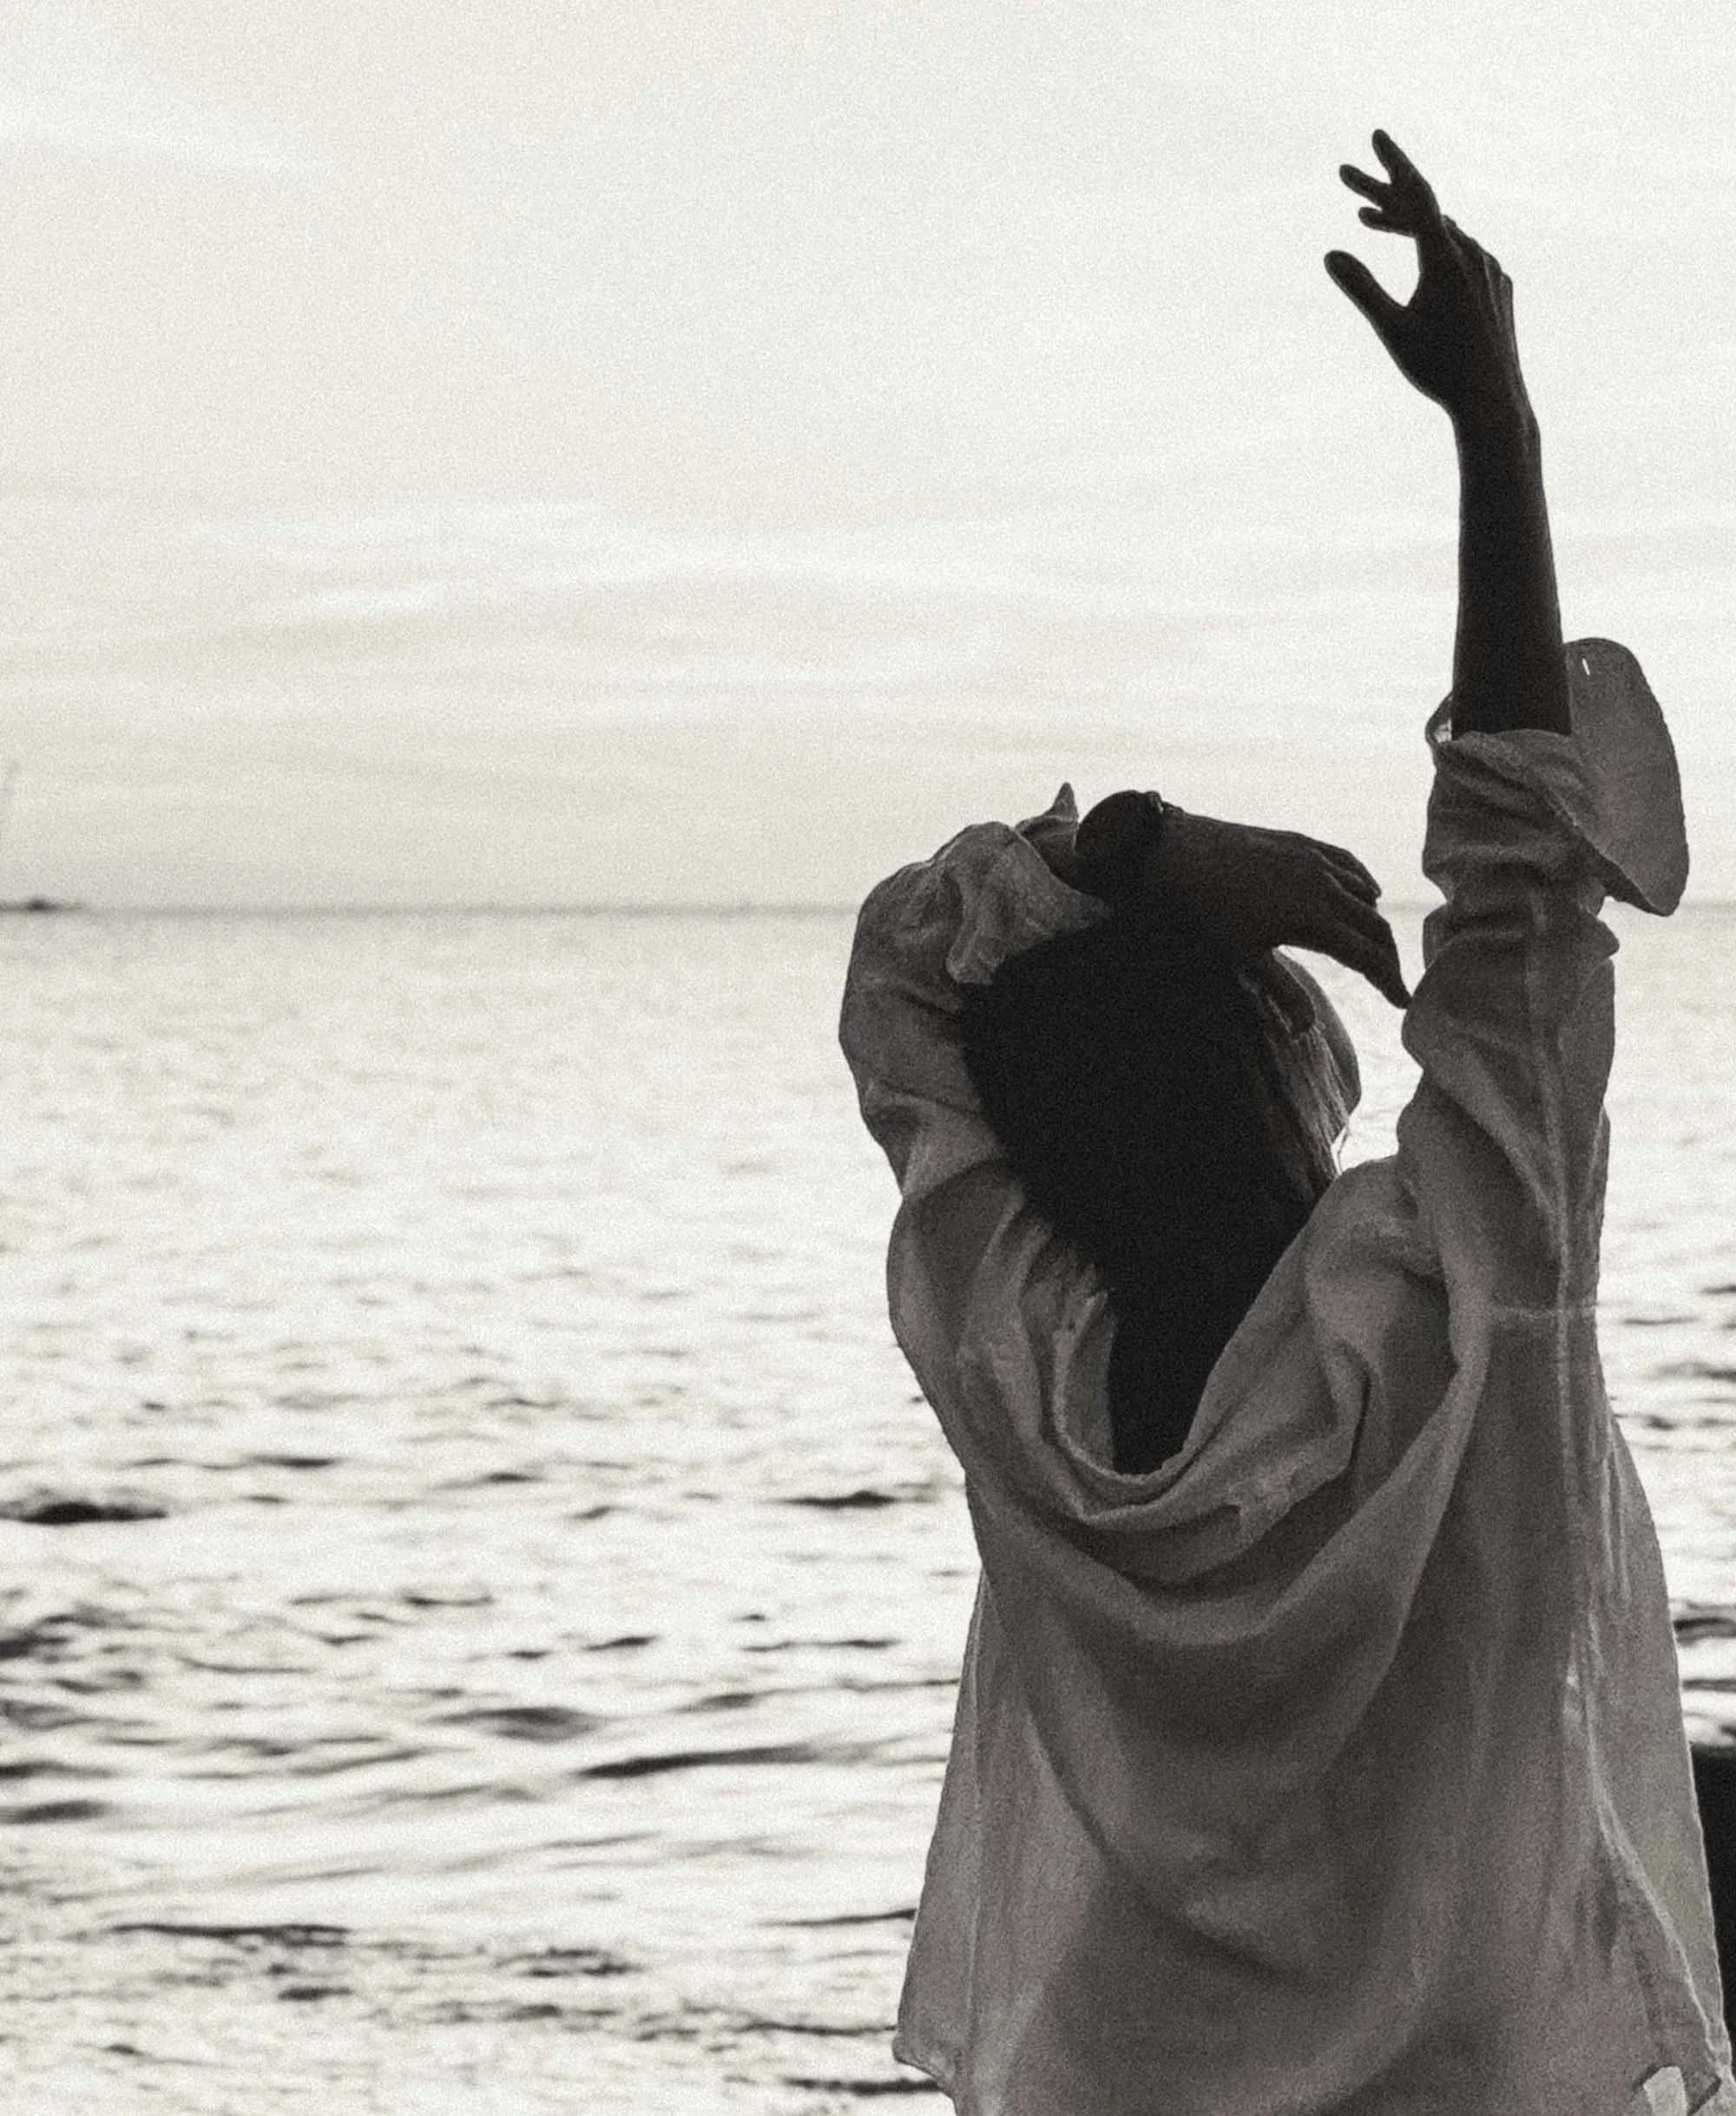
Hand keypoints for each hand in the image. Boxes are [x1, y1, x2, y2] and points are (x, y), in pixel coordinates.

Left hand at [1077, 794, 1410, 1008]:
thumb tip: (1305, 1031)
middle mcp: (1324, 887)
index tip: (1402, 1002)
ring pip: (1364, 894)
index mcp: (1314, 919)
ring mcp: (1315, 861)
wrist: (1181, 853)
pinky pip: (1348, 863)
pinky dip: (1365, 883)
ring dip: (1375, 922)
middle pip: (1374, 926)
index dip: (1389, 981)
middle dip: (1387, 957)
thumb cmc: (1208, 912)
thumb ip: (1283, 992)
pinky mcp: (1303, 844)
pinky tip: (1370, 893)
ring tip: (1376, 947)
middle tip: (1392, 981)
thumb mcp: (1245, 957)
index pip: (1367, 956)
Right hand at [1324, 130, 1530, 435]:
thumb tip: (1331, 255)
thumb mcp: (1392, 329)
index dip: (1394, 164)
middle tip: (1347, 180)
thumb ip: (1362, 288)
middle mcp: (1473, 253)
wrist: (1492, 401)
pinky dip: (1435, 247)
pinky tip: (1418, 258)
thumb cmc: (1438, 369)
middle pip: (1425, 211)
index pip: (1418, 195)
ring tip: (1369, 221)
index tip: (1376, 136)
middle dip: (1384, 195)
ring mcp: (1490, 268)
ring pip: (1443, 233)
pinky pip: (1463, 253)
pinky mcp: (1499, 285)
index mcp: (1446, 257)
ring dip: (1405, 224)